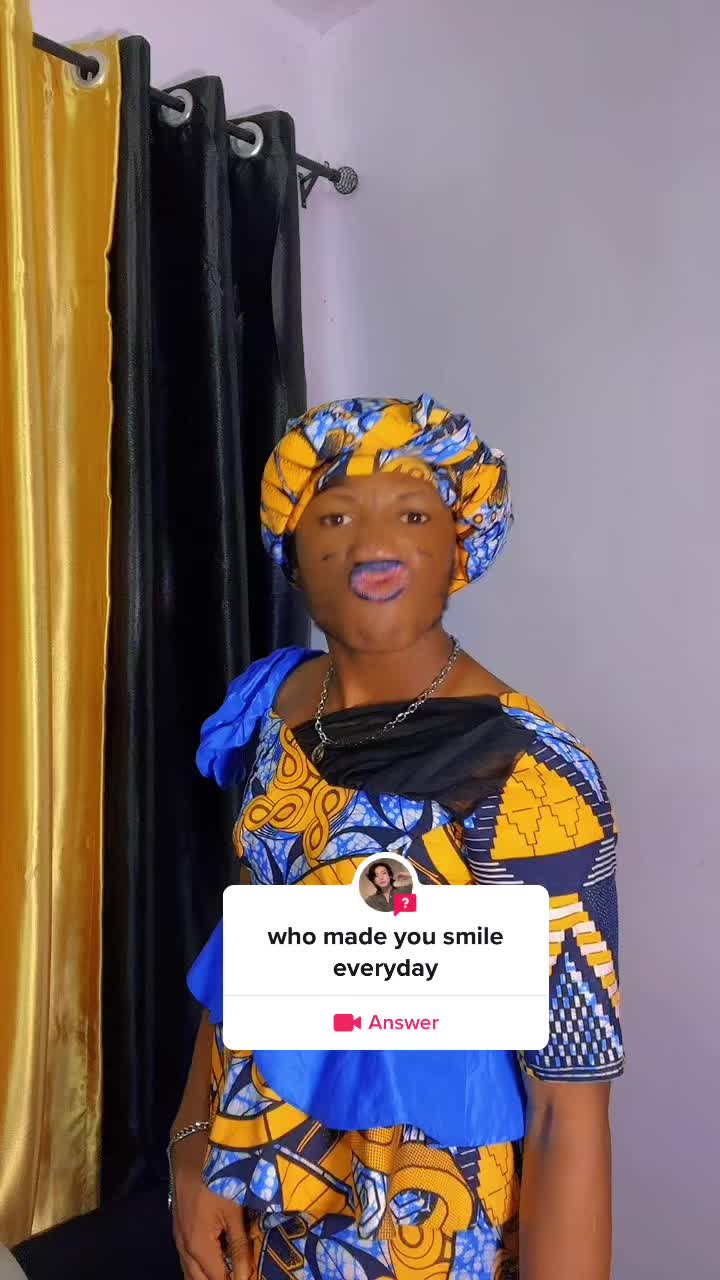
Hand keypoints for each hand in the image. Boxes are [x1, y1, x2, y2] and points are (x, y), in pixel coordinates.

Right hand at [171, 1132, 252, 1279]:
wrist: (190, 1148)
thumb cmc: (217, 1177)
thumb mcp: (233, 1211)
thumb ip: (239, 1246)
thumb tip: (245, 1277)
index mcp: (199, 1247)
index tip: (253, 1277)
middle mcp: (185, 1248)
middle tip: (240, 1274)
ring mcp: (179, 1238)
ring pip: (191, 1272)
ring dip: (209, 1276)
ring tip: (230, 1269)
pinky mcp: (179, 1228)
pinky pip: (188, 1259)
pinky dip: (201, 1266)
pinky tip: (216, 1259)